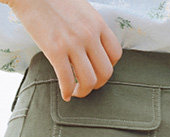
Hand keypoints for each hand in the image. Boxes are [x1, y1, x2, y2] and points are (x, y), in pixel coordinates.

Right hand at [7, 0, 122, 101]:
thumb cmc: (54, 0)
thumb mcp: (81, 10)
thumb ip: (89, 27)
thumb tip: (89, 45)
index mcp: (98, 23)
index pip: (115, 55)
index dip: (107, 67)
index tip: (96, 70)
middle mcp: (89, 34)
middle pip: (105, 72)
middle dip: (97, 85)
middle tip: (86, 85)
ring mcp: (73, 43)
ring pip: (89, 81)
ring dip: (83, 92)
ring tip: (74, 91)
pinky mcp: (55, 50)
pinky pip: (66, 81)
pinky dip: (66, 93)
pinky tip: (64, 94)